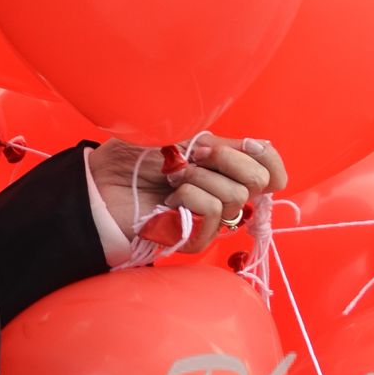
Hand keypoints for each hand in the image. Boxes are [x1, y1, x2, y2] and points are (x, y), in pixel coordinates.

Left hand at [85, 137, 289, 257]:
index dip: (267, 157)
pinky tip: (169, 199)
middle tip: (193, 157)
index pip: (272, 169)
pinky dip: (189, 196)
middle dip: (227, 160)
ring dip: (199, 178)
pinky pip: (213, 212)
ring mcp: (209, 219)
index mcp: (225, 168)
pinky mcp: (194, 238)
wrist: (101, 181)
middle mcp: (223, 194)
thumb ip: (224, 144)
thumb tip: (259, 147)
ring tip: (172, 178)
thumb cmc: (134, 156)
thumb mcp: (183, 136)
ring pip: (235, 197)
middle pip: (259, 182)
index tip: (245, 145)